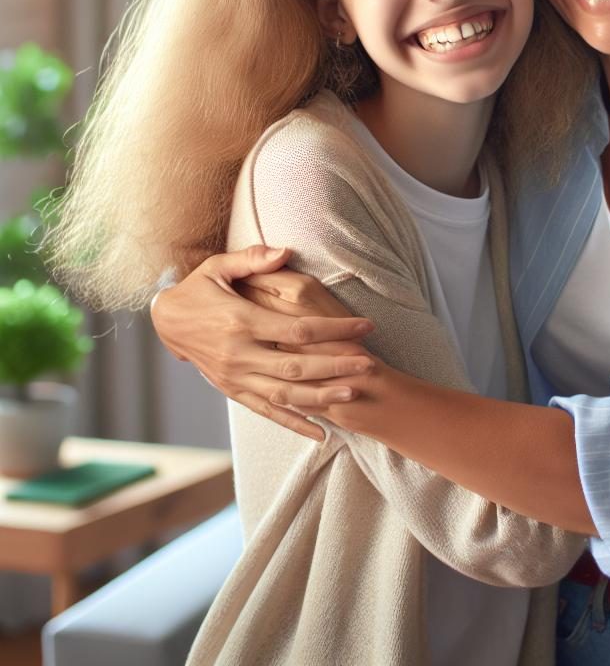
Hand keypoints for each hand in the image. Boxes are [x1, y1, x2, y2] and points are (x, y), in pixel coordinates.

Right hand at [150, 246, 375, 439]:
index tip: (364, 325)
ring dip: (320, 397)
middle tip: (369, 363)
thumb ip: (252, 259)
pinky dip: (293, 423)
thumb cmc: (199, 288)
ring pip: (283, 394)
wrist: (166, 321)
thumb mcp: (219, 266)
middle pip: (296, 366)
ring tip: (353, 394)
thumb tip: (285, 251)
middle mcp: (238, 353)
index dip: (334, 329)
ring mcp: (235, 376)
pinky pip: (265, 411)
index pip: (297, 330)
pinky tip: (320, 431)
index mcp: (240, 321)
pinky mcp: (232, 390)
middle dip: (336, 366)